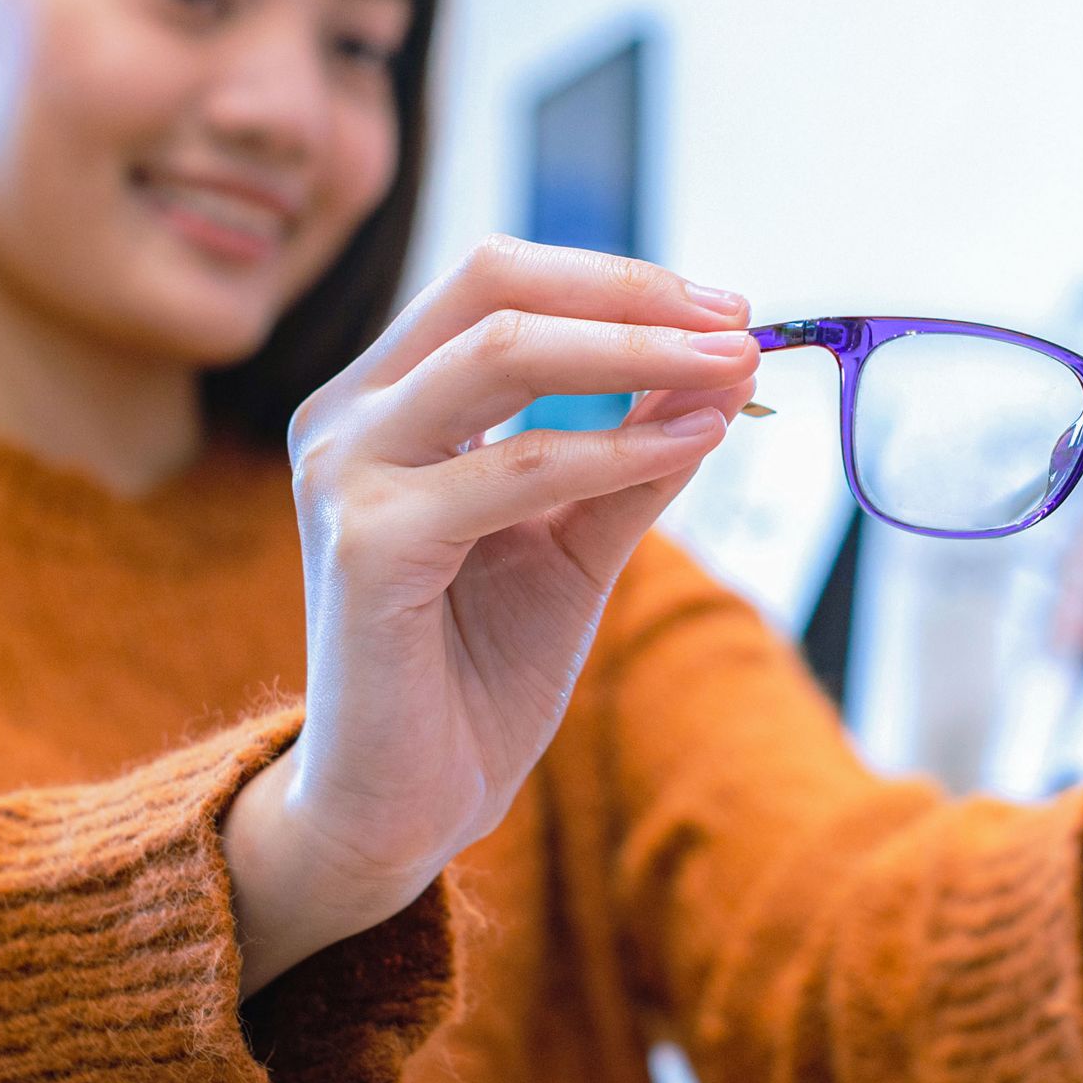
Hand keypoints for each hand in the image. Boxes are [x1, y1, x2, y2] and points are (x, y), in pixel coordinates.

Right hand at [223, 235, 759, 993]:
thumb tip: (724, 363)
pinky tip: (690, 445)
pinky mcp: (366, 544)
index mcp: (384, 397)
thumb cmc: (478, 665)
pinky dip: (614, 448)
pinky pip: (516, 467)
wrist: (404, 803)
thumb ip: (632, 448)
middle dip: (631, 293)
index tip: (726, 307)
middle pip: (495, 285)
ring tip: (733, 369)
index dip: (616, 279)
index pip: (498, 281)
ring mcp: (344, 473)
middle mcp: (347, 416)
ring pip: (502, 354)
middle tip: (738, 321)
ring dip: (636, 352)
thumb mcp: (575, 536)